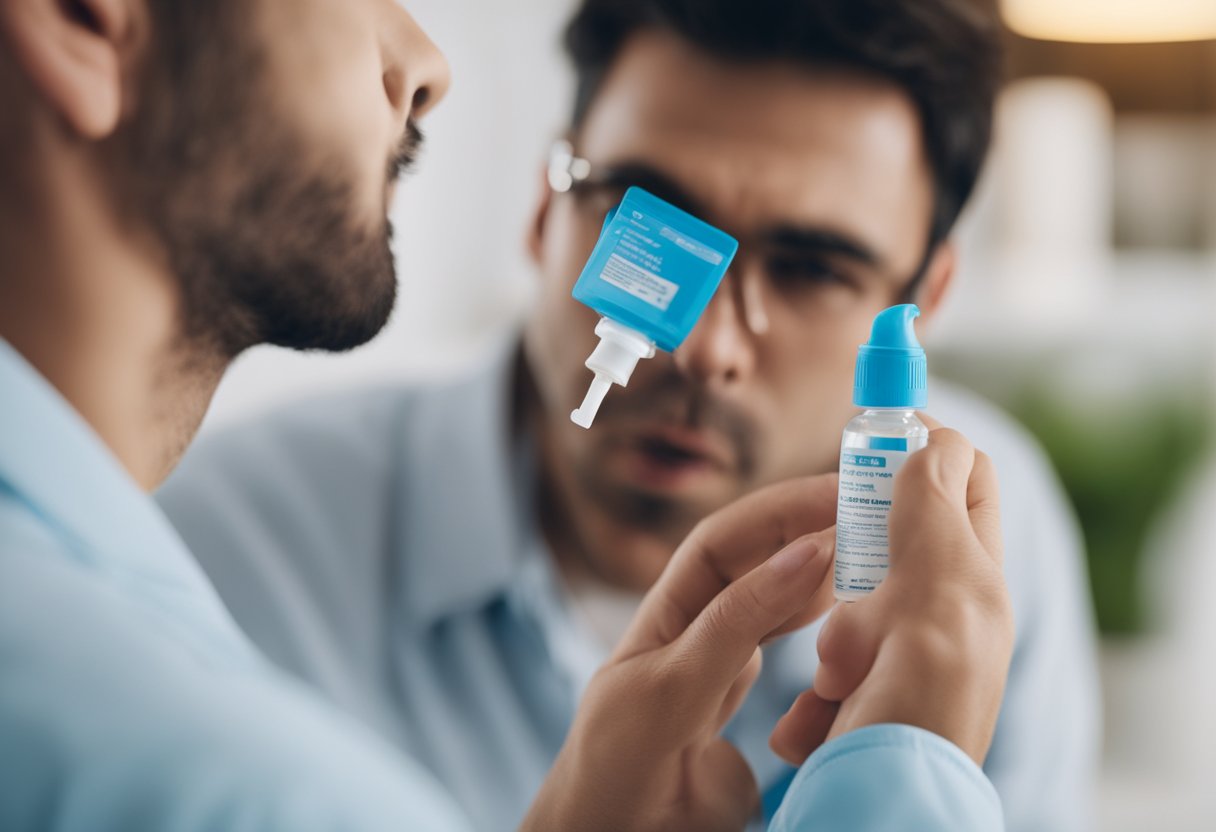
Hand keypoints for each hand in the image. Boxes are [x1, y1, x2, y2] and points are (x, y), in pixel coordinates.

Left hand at [521, 475, 838, 831]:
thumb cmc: (618, 762)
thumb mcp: (675, 684)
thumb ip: (737, 622)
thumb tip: (808, 551)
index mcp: (666, 610)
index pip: (727, 537)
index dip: (780, 508)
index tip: (838, 491)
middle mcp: (694, 626)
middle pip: (756, 560)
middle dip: (806, 529)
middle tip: (871, 512)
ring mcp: (719, 663)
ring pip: (776, 602)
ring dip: (820, 575)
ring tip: (873, 552)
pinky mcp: (738, 704)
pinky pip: (784, 653)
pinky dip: (820, 630)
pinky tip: (851, 616)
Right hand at [770, 425, 1012, 767]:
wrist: (890, 787)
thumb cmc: (923, 685)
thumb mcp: (937, 570)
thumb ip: (931, 498)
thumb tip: (935, 435)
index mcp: (978, 577)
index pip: (969, 475)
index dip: (924, 442)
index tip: (870, 429)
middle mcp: (951, 615)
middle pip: (901, 536)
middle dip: (859, 546)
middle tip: (841, 552)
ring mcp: (905, 659)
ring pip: (851, 607)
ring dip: (835, 632)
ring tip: (839, 666)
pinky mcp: (865, 702)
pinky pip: (827, 678)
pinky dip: (817, 700)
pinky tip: (815, 719)